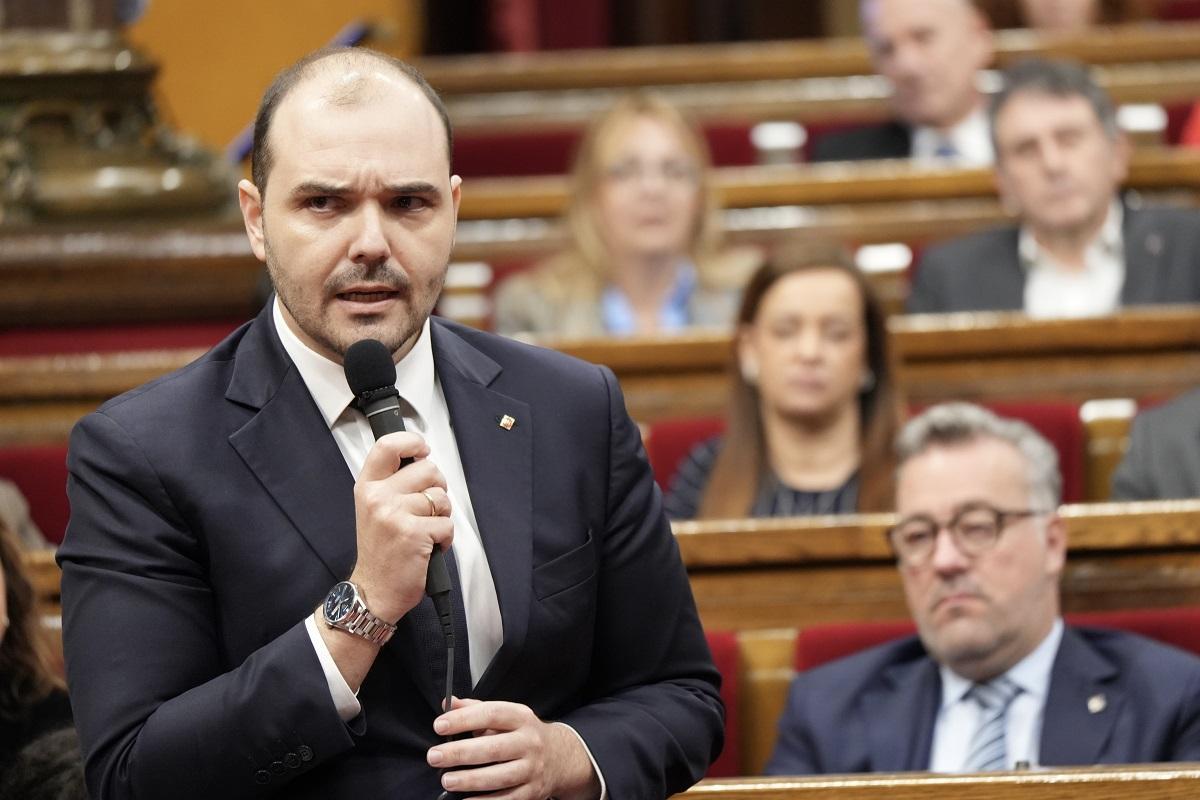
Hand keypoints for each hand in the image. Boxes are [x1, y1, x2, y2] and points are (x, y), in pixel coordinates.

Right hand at [350, 431, 452, 621]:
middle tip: (427, 507)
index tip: (422, 449)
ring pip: (441, 497)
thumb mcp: (373, 509)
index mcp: (367, 487)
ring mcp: (395, 515)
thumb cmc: (380, 551)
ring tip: (425, 530)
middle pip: (428, 469)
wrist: (374, 591)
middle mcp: (378, 497)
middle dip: (437, 487)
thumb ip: (393, 483)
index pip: (387, 446)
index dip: (412, 441)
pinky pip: (447, 523)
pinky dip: (445, 538)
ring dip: (442, 515)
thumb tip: (422, 460)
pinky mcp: (414, 533)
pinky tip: (429, 547)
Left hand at [427, 698, 599, 799]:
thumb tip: (447, 703)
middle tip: (434, 756)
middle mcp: (529, 742)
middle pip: (493, 748)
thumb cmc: (522, 734)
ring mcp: (532, 768)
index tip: (439, 725)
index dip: (464, 719)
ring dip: (470, 780)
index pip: (491, 714)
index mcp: (521, 717)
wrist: (560, 757)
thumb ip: (475, 709)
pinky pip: (506, 799)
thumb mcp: (505, 716)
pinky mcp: (532, 792)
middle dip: (460, 753)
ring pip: (499, 777)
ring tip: (446, 780)